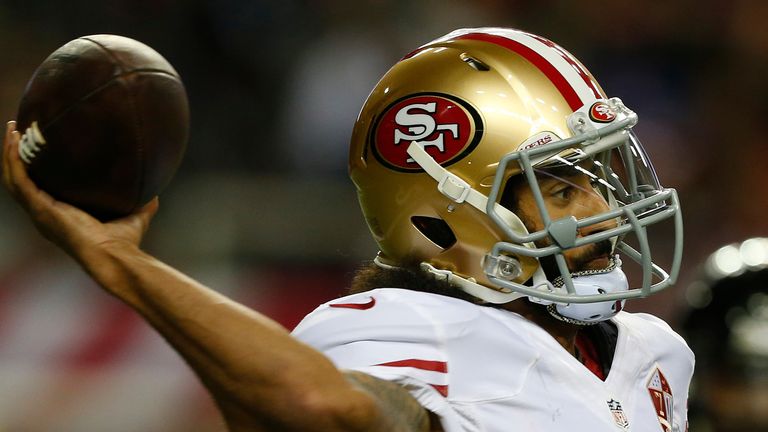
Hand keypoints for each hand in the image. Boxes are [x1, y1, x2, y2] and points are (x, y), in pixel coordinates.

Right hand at [2, 120, 158, 257]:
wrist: (116, 255)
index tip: (37, 146)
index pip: (39, 188)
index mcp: (60, 215)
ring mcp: (40, 213)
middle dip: (16, 155)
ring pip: (14, 178)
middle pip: (20, 180)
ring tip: (12, 129)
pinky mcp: (41, 209)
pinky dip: (14, 160)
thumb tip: (157, 191)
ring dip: (10, 153)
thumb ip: (144, 204)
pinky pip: (19, 180)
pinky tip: (15, 141)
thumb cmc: (125, 242)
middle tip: (17, 130)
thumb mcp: (135, 215)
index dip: (34, 168)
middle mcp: (44, 214)